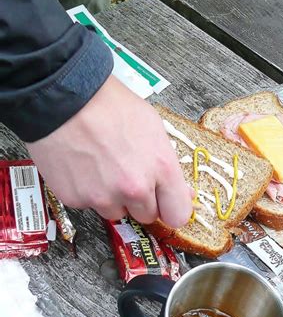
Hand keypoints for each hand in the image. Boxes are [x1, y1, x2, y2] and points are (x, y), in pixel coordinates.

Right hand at [26, 75, 192, 226]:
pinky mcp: (76, 199)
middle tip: (129, 175)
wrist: (66, 100)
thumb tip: (181, 191)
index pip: (178, 214)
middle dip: (141, 200)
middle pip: (147, 216)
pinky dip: (88, 190)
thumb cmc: (110, 106)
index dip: (172, 208)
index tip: (167, 204)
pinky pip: (88, 204)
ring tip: (103, 165)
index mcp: (161, 168)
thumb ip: (168, 165)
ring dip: (113, 197)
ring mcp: (104, 197)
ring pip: (116, 211)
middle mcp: (134, 188)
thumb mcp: (154, 127)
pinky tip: (85, 165)